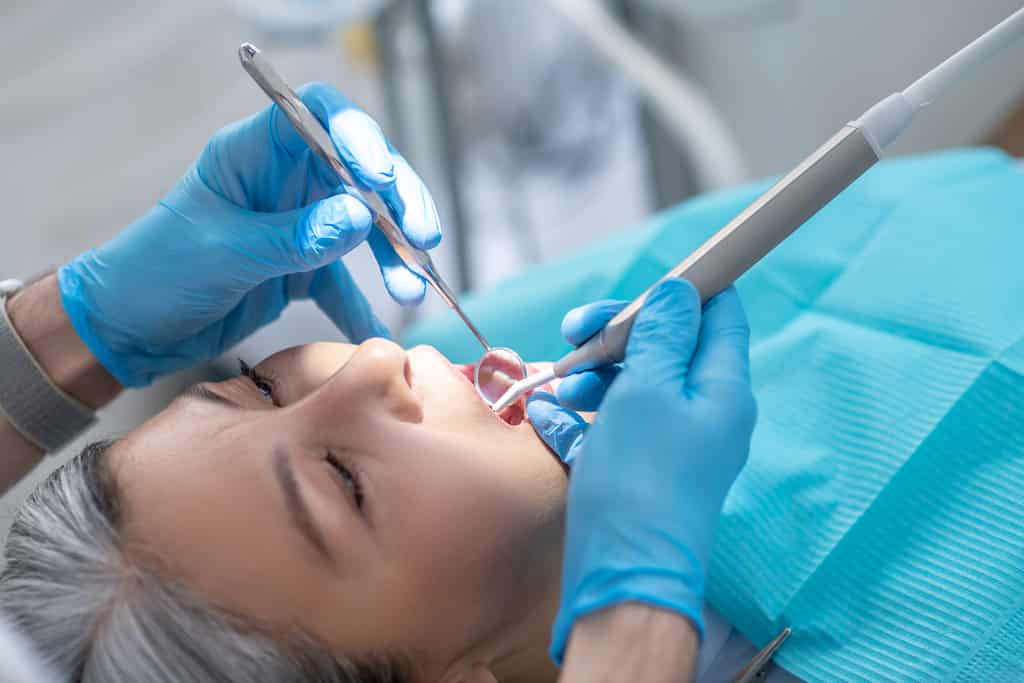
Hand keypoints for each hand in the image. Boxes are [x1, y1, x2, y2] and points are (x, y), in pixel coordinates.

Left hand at [59, 83, 439, 386]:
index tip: (380, 177)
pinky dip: (366, 303)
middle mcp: (282, 181)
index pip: (318, 117)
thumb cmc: (153, 274)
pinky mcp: (300, 269)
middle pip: (358, 172)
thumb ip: (293, 237)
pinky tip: (385, 324)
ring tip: (412, 288)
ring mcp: (295, 225)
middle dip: (397, 202)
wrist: (125, 331)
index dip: (357, 135)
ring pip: (363, 225)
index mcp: (252, 154)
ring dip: (393, 254)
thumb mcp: (223, 253)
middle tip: (422, 238)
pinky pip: (345, 282)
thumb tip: (359, 216)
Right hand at [528, 280, 756, 661]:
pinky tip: (545, 412)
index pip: (721, 317)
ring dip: (595, 374)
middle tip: (577, 331)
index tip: (643, 283)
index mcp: (721, 390)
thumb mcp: (649, 389)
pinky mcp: (638, 471)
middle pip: (667, 349)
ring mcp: (670, 445)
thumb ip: (663, 334)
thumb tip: (680, 291)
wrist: (624, 576)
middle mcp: (703, 415)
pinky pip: (611, 427)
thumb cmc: (641, 479)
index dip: (687, 290)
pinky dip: (581, 415)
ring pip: (634, 386)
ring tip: (559, 383)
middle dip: (620, 333)